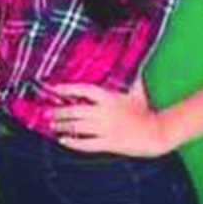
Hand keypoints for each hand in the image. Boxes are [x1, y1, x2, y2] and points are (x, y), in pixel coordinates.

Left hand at [47, 82, 173, 157]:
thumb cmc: (146, 110)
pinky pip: (85, 143)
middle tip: (47, 112)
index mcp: (110, 98)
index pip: (83, 90)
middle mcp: (104, 113)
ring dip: (62, 126)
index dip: (67, 89)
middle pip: (75, 111)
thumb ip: (130, 75)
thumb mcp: (137, 90)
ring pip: (77, 128)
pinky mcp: (107, 144)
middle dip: (59, 112)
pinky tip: (62, 140)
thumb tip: (130, 59)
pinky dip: (72, 143)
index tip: (54, 89)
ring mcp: (105, 129)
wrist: (156, 132)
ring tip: (52, 125)